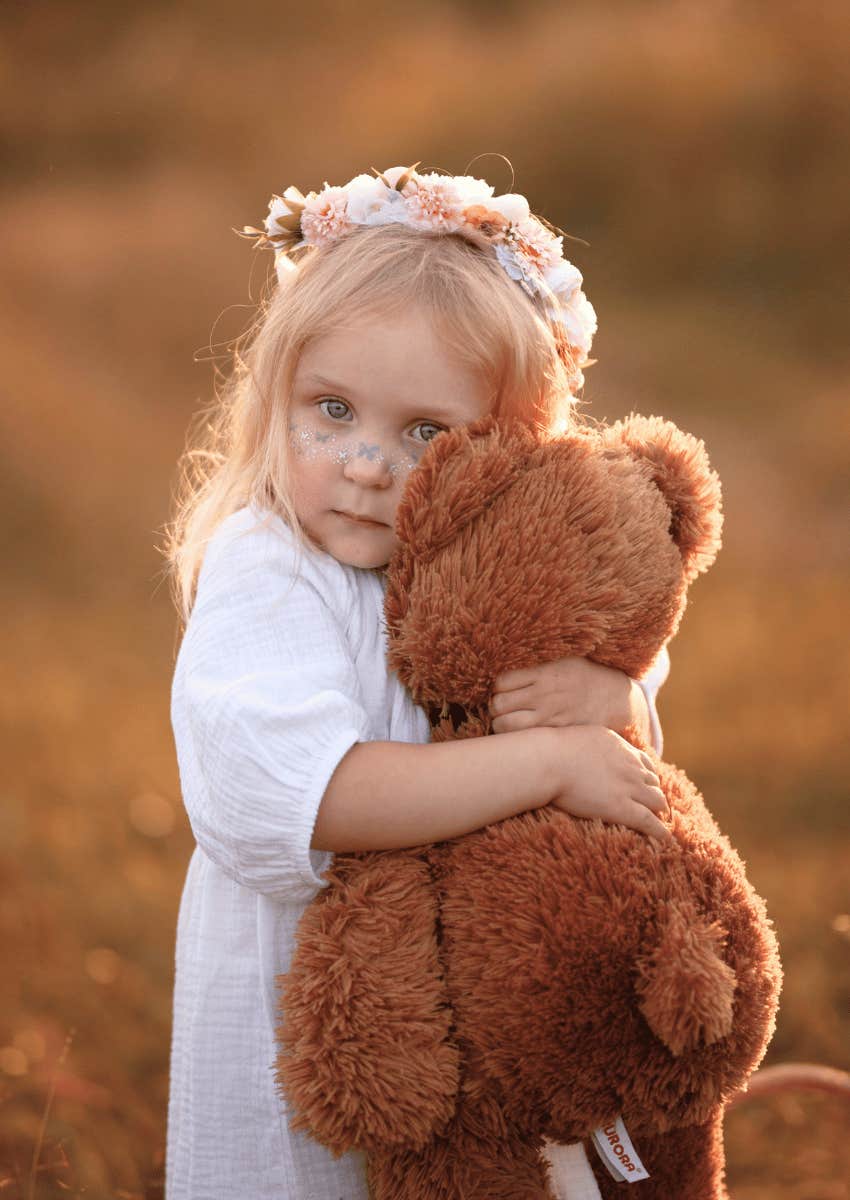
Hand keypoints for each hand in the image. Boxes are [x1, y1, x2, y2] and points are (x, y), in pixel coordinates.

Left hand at [490, 657, 642, 735]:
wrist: (615, 699)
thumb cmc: (585, 675)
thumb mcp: (563, 658)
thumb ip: (537, 662)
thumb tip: (508, 654)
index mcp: (545, 673)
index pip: (502, 681)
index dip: (498, 686)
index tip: (503, 688)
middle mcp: (544, 696)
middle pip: (498, 704)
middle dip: (495, 706)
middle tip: (501, 706)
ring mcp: (549, 717)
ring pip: (505, 726)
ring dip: (500, 724)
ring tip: (507, 720)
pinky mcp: (555, 733)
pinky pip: (523, 738)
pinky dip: (516, 736)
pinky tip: (520, 731)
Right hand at [544, 725, 671, 841]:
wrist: (549, 761)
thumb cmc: (553, 750)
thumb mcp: (580, 736)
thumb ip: (594, 742)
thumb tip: (588, 744)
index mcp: (621, 747)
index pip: (645, 764)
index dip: (647, 778)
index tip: (644, 787)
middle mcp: (630, 766)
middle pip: (654, 783)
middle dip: (655, 795)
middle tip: (653, 808)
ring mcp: (628, 787)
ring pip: (657, 801)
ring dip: (659, 811)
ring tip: (659, 822)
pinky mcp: (622, 808)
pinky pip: (649, 821)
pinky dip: (661, 831)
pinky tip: (666, 839)